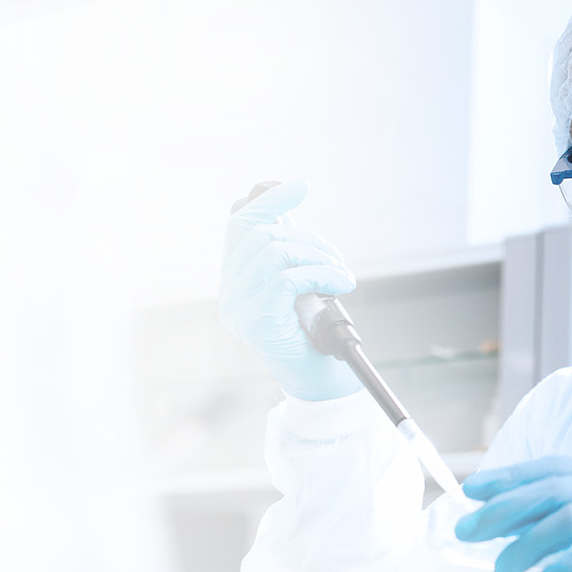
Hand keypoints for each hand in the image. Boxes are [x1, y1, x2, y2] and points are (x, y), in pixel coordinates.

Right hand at [218, 181, 360, 400]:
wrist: (319, 383)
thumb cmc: (313, 336)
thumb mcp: (299, 287)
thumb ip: (288, 256)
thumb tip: (288, 213)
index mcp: (235, 282)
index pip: (240, 227)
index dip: (268, 202)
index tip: (299, 187)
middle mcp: (230, 294)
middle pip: (261, 236)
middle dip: (307, 238)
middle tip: (335, 258)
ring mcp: (239, 307)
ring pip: (275, 252)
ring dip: (318, 256)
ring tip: (341, 274)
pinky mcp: (257, 320)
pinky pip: (289, 277)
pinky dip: (322, 273)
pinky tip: (341, 284)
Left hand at [456, 456, 571, 571]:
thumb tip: (540, 540)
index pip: (556, 469)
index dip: (511, 477)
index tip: (472, 492)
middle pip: (554, 488)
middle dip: (503, 508)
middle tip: (466, 531)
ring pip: (570, 517)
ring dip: (526, 542)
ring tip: (500, 569)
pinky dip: (563, 569)